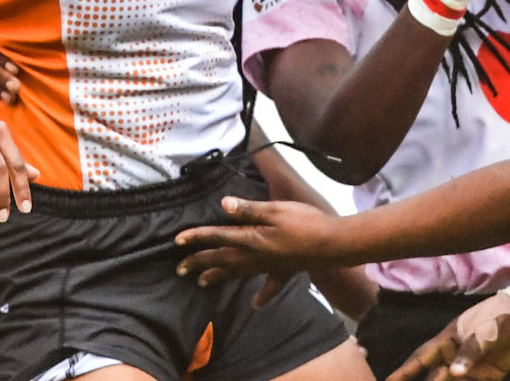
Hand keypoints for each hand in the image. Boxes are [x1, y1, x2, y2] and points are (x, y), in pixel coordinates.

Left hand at [174, 196, 346, 305]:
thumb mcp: (275, 210)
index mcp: (251, 240)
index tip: (177, 242)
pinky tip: (255, 305)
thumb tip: (224, 204)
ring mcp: (269, 266)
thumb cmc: (305, 223)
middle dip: (199, 263)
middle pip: (222, 260)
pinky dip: (261, 296)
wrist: (333, 245)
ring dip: (218, 277)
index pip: (217, 237)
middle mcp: (256, 257)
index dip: (196, 238)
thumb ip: (249, 210)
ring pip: (238, 273)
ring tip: (201, 282)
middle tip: (179, 270)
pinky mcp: (284, 271)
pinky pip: (269, 286)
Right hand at [387, 292, 509, 380]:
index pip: (420, 359)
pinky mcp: (489, 376)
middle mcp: (455, 356)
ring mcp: (471, 368)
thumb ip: (469, 352)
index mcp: (447, 341)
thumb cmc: (498, 317)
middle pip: (433, 376)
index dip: (404, 372)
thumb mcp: (482, 331)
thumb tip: (454, 373)